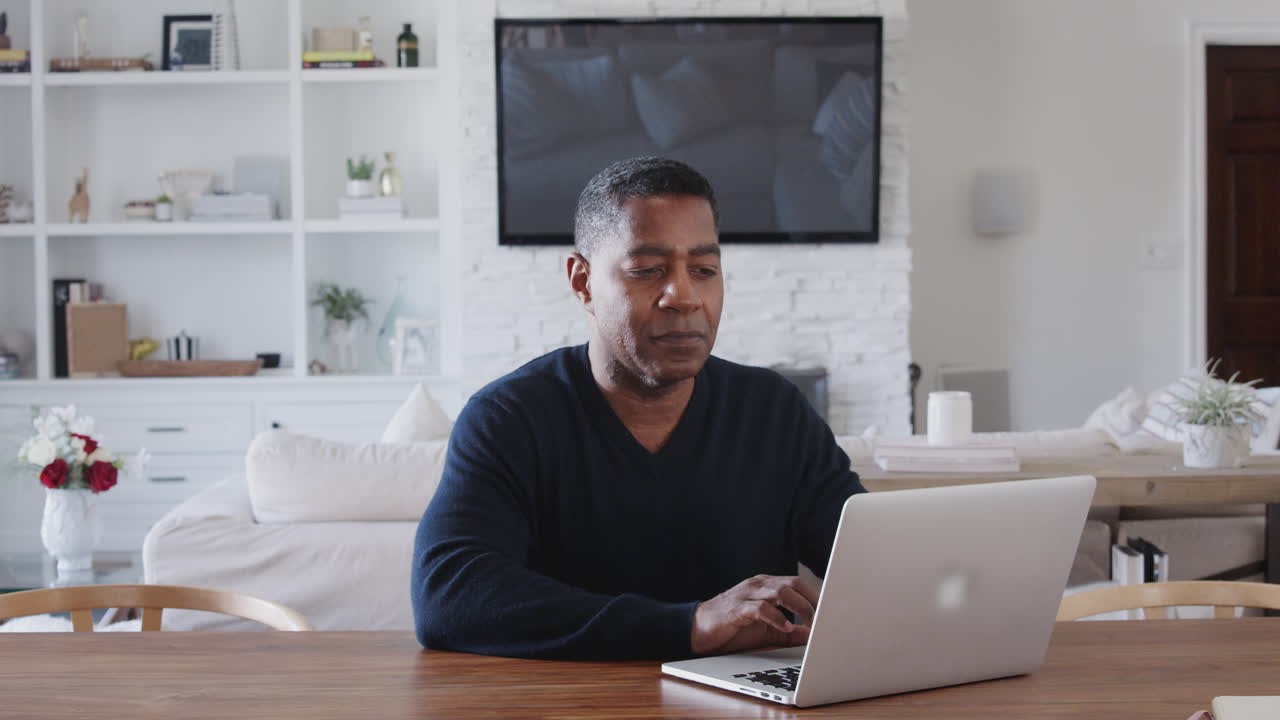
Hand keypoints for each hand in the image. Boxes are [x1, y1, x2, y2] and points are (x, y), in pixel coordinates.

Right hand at [690, 574, 818, 655]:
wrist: (698, 630)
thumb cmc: (732, 628)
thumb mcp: (766, 632)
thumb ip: (789, 633)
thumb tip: (812, 636)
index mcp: (767, 587)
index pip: (798, 584)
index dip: (816, 597)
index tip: (832, 613)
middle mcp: (758, 585)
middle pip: (793, 583)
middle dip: (812, 601)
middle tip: (826, 619)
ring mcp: (746, 594)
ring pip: (780, 591)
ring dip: (800, 607)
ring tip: (811, 622)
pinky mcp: (736, 609)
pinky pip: (760, 608)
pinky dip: (776, 617)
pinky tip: (785, 627)